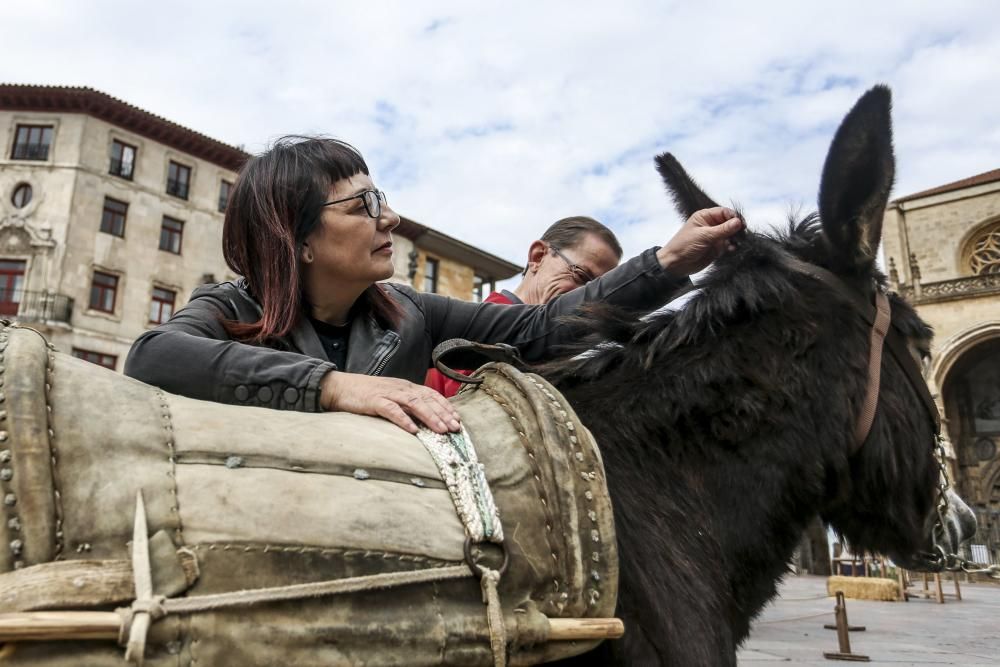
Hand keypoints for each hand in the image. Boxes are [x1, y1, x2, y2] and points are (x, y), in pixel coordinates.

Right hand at [320, 371, 460, 434]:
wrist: (340, 387)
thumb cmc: (366, 394)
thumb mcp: (391, 396)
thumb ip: (406, 404)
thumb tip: (423, 418)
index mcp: (406, 387)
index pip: (431, 395)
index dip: (446, 407)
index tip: (457, 420)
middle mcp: (401, 388)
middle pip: (427, 399)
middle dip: (443, 414)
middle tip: (455, 428)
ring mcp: (388, 393)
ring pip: (414, 404)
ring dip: (430, 417)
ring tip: (441, 430)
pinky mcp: (374, 401)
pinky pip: (392, 410)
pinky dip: (403, 420)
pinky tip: (413, 430)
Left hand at [656, 207, 743, 276]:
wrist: (676, 264)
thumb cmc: (684, 246)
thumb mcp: (704, 236)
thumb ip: (722, 230)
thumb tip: (738, 222)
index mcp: (705, 217)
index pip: (724, 212)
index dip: (734, 216)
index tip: (741, 224)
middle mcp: (711, 225)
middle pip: (730, 222)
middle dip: (737, 227)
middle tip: (743, 234)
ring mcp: (715, 237)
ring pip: (731, 234)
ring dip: (737, 238)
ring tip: (739, 242)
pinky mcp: (717, 248)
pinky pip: (729, 245)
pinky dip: (733, 246)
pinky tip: (733, 249)